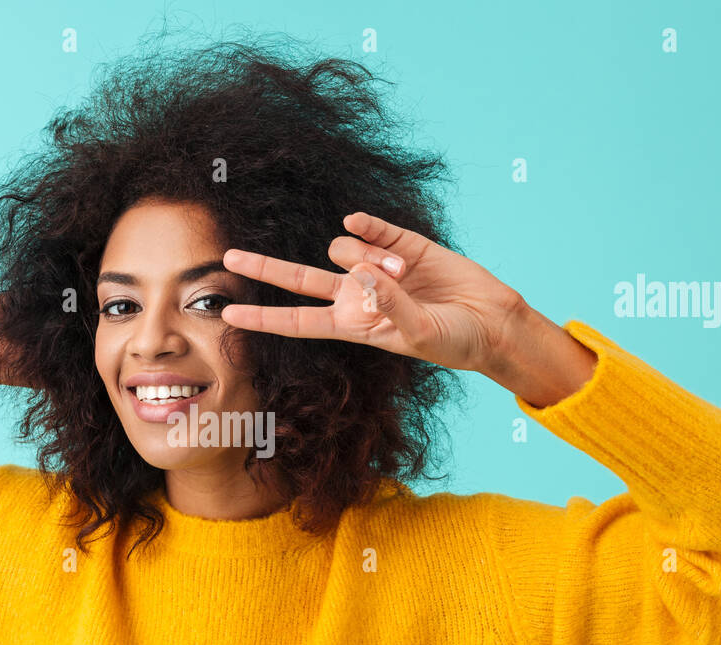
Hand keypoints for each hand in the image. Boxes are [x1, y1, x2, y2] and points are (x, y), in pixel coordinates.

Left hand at [220, 211, 528, 372]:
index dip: (264, 319)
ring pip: (343, 250)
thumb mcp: (419, 335)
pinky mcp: (401, 243)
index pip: (298, 322)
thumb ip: (390, 307)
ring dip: (371, 260)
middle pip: (298, 280)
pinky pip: (369, 227)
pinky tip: (361, 225)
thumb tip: (362, 273)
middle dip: (264, 269)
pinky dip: (364, 226)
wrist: (492, 322)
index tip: (228, 316)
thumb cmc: (455, 342)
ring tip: (406, 278)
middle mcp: (356, 296)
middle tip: (229, 257)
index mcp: (354, 326)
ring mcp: (376, 268)